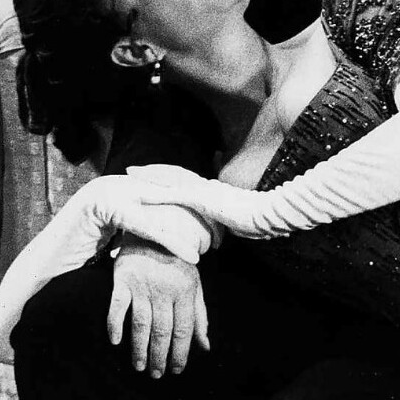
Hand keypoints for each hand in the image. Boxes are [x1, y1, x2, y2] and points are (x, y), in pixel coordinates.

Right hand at [67, 173, 214, 261]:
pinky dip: (171, 241)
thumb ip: (143, 223)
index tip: (218, 223)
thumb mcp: (121, 233)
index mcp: (126, 183)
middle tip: (222, 235)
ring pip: (161, 209)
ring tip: (212, 248)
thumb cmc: (83, 254)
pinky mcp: (103, 206)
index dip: (194, 205)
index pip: (170, 188)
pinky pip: (145, 224)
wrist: (47, 264)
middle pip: (171, 193)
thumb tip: (176, 227)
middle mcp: (120, 181)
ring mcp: (110, 190)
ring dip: (189, 229)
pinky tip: (191, 255)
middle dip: (198, 214)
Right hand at [110, 236, 209, 377]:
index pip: (184, 329)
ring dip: (139, 348)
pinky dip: (115, 324)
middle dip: (159, 356)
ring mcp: (142, 284)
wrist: (154, 230)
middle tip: (156, 375)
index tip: (176, 370)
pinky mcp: (123, 280)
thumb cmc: (177, 264)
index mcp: (185, 291)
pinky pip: (117, 306)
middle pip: (162, 330)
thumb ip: (199, 316)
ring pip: (141, 323)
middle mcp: (164, 289)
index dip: (180, 352)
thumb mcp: (194, 286)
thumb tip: (205, 347)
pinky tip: (115, 342)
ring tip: (139, 367)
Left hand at [128, 163, 268, 238]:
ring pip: (172, 180)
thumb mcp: (237, 221)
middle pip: (174, 175)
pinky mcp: (203, 199)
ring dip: (151, 177)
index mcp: (212, 190)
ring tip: (132, 175)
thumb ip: (227, 221)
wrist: (268, 215)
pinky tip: (142, 195)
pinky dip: (158, 194)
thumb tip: (222, 230)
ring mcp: (204, 190)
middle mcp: (206, 186)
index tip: (150, 175)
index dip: (166, 177)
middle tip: (132, 170)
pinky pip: (175, 195)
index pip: (184, 181)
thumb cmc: (257, 220)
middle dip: (153, 172)